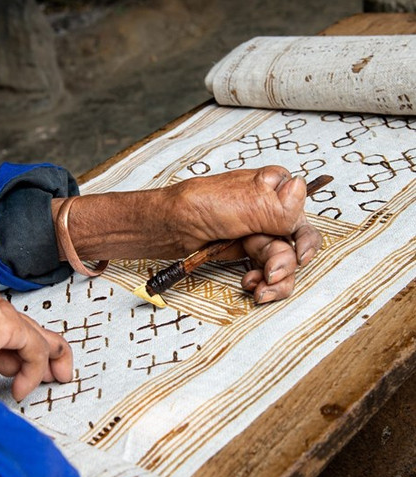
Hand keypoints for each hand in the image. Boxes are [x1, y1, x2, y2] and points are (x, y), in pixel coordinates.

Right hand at [0, 291, 72, 400]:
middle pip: (11, 326)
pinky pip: (30, 342)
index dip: (3, 356)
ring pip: (26, 330)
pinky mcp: (1, 320)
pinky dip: (33, 367)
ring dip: (42, 356)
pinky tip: (25, 387)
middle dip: (30, 353)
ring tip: (53, 377)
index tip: (8, 377)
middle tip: (42, 376)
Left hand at [167, 166, 321, 302]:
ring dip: (275, 279)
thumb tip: (301, 188)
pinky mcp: (248, 251)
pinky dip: (263, 282)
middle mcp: (271, 211)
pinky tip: (251, 286)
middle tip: (270, 275)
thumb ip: (277, 205)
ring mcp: (260, 232)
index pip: (302, 215)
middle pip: (295, 244)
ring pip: (284, 262)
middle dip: (285, 264)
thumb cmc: (200, 205)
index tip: (300, 256)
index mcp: (274, 189)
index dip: (304, 239)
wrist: (172, 226)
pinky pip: (267, 271)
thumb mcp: (243, 204)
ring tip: (258, 288)